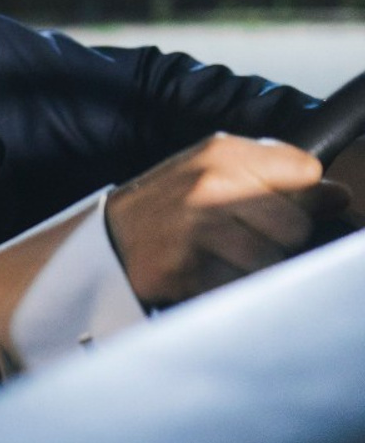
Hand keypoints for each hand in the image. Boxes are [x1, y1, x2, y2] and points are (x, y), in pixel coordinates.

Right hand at [106, 132, 350, 306]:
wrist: (104, 242)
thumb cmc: (166, 207)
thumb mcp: (212, 171)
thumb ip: (275, 174)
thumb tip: (338, 196)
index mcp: (221, 154)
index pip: (305, 173)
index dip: (299, 197)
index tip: (273, 208)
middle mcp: (209, 187)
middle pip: (295, 225)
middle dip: (277, 239)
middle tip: (241, 239)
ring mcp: (195, 230)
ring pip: (272, 262)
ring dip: (252, 269)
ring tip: (221, 259)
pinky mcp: (185, 270)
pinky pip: (239, 287)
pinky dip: (227, 288)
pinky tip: (205, 274)